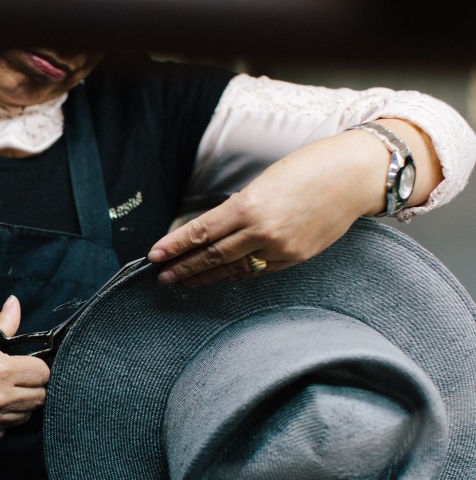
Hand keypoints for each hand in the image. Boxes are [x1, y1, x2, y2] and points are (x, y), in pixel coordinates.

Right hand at [0, 295, 50, 443]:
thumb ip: (2, 325)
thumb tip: (15, 304)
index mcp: (1, 370)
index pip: (43, 373)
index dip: (35, 367)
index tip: (24, 365)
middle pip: (40, 398)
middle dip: (31, 387)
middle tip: (14, 379)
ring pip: (24, 417)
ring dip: (17, 405)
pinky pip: (3, 432)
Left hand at [146, 126, 412, 285]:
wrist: (356, 175)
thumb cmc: (309, 168)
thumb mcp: (264, 182)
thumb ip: (239, 208)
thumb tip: (215, 229)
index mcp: (249, 206)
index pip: (201, 232)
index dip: (175, 245)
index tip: (154, 254)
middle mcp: (262, 231)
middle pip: (212, 255)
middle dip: (183, 267)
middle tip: (162, 275)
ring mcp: (280, 248)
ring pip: (233, 267)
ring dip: (205, 276)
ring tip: (183, 281)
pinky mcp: (295, 258)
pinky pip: (258, 271)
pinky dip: (237, 274)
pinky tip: (221, 275)